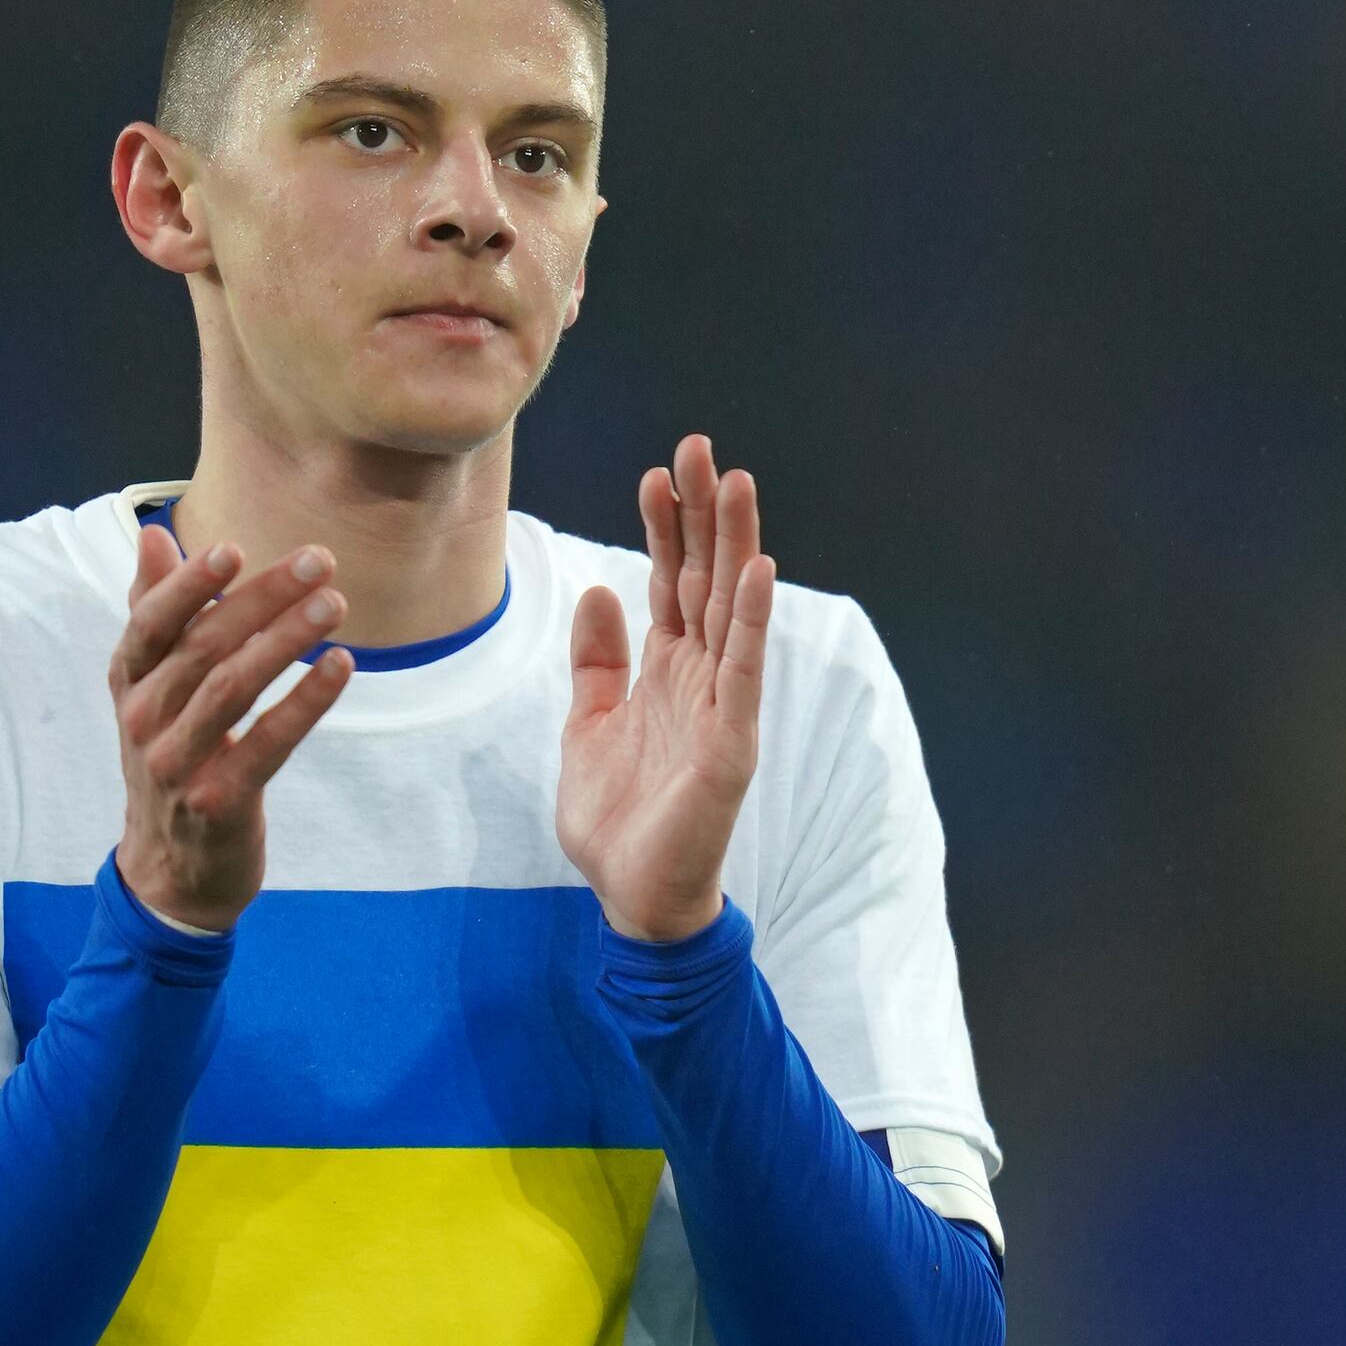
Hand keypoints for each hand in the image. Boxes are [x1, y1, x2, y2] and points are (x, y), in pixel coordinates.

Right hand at [110, 526, 353, 931]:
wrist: (171, 870)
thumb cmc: (171, 757)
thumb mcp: (151, 689)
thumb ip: (154, 610)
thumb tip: (155, 535)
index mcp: (128, 684)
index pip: (150, 624)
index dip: (187, 585)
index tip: (234, 549)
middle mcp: (143, 721)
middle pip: (203, 647)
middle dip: (262, 598)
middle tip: (319, 560)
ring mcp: (178, 764)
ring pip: (234, 688)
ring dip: (288, 639)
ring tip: (335, 603)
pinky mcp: (219, 801)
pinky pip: (268, 742)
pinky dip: (306, 700)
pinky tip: (341, 666)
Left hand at [557, 433, 775, 940]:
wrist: (632, 897)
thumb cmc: (616, 820)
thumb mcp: (588, 726)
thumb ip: (597, 662)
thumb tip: (599, 591)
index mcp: (664, 672)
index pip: (668, 583)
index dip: (663, 529)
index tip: (656, 473)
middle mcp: (699, 677)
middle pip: (702, 579)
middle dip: (701, 514)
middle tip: (699, 447)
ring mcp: (720, 704)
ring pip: (729, 608)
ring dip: (733, 544)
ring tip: (734, 482)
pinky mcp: (731, 740)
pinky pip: (743, 668)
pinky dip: (749, 618)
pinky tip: (757, 569)